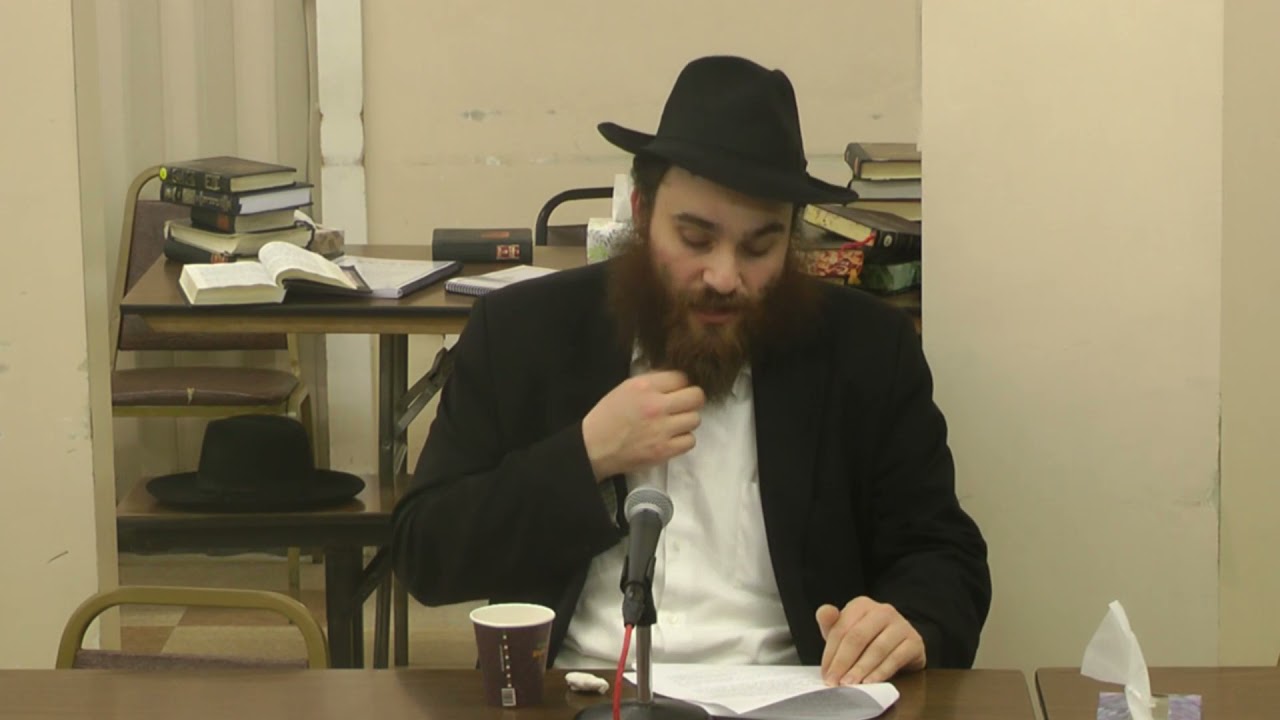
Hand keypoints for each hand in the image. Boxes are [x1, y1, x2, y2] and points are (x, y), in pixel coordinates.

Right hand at [581, 370, 704, 480]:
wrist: (594, 447)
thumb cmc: (608, 416)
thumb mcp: (626, 388)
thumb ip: (653, 382)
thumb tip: (677, 380)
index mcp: (645, 386)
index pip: (682, 377)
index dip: (681, 384)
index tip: (676, 391)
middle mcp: (656, 406)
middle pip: (696, 397)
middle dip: (691, 400)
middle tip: (682, 406)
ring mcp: (662, 430)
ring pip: (695, 419)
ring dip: (686, 421)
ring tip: (673, 424)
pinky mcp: (664, 450)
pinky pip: (690, 441)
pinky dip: (683, 440)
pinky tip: (671, 438)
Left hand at [816, 598, 925, 685]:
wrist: (901, 646)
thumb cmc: (868, 640)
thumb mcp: (846, 631)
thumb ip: (830, 623)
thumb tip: (825, 612)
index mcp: (861, 605)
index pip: (841, 629)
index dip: (831, 653)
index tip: (826, 674)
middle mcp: (883, 610)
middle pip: (857, 637)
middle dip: (843, 662)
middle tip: (835, 682)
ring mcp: (901, 624)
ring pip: (877, 649)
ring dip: (861, 669)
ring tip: (850, 684)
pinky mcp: (914, 641)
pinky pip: (895, 658)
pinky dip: (880, 673)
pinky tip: (870, 683)